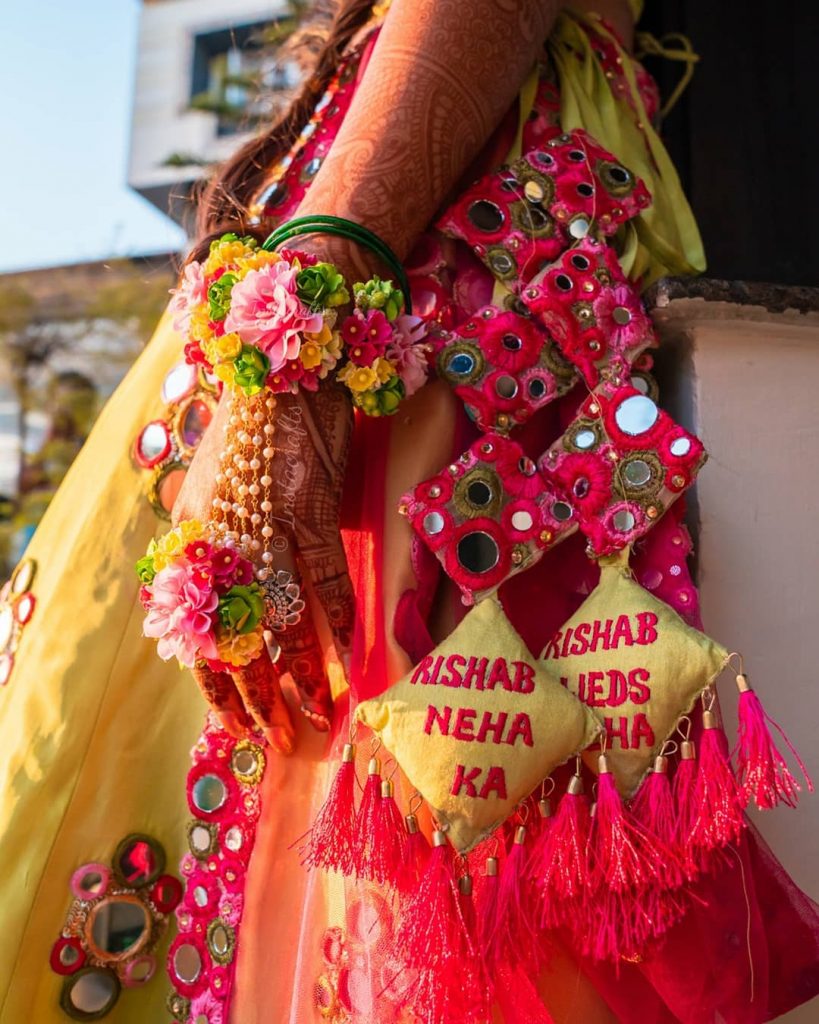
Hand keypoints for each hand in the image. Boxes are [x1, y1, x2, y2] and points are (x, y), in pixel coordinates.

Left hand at [173, 379, 353, 752]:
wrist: (279, 373)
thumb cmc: (250, 430)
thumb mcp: (210, 488)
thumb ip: (209, 540)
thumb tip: (218, 588)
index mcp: (193, 544)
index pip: (195, 638)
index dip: (216, 689)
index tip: (236, 727)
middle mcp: (222, 546)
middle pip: (234, 645)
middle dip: (256, 702)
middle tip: (278, 742)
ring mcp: (267, 531)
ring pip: (282, 626)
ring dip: (301, 680)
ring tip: (317, 722)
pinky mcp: (312, 511)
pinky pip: (328, 584)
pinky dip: (344, 625)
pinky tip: (354, 660)